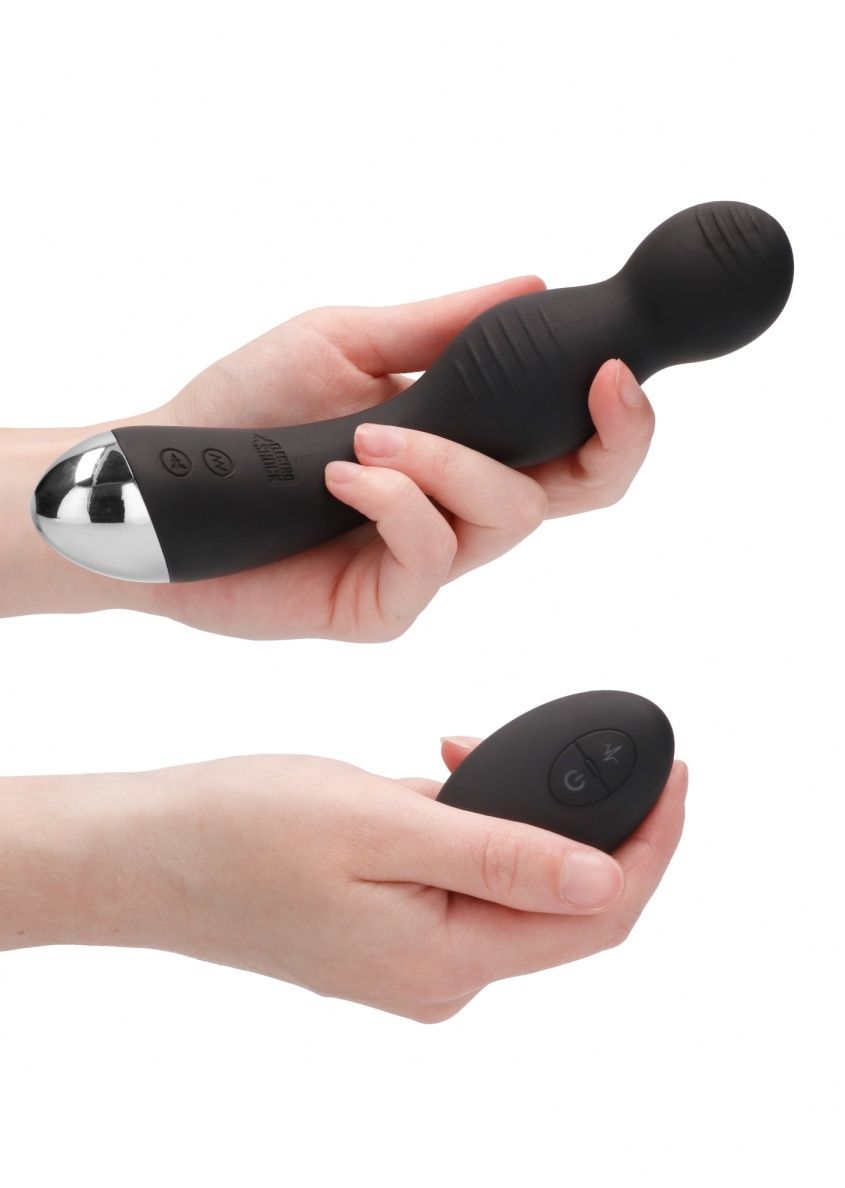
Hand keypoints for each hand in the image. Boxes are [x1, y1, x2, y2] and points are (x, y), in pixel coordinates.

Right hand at [0, 743, 686, 1021]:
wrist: (143, 853)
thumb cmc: (242, 831)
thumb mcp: (383, 827)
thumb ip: (502, 857)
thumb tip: (609, 879)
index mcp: (447, 962)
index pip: (598, 913)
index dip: (651, 843)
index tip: (674, 771)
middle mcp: (440, 975)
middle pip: (564, 903)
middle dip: (591, 821)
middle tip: (580, 741)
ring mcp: (412, 957)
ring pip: (513, 883)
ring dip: (520, 812)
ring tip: (468, 747)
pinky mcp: (387, 929)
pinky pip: (464, 879)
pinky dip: (471, 822)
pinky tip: (434, 772)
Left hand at [2, 279, 655, 634]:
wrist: (168, 481)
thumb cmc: (247, 408)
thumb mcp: (346, 342)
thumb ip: (441, 327)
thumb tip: (530, 284)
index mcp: (462, 449)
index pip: (573, 447)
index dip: (620, 418)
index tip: (617, 366)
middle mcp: (457, 510)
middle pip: (578, 494)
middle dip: (603, 438)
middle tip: (594, 383)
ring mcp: (424, 564)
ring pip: (508, 517)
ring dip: (449, 461)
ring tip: (366, 438)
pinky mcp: (382, 608)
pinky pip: (430, 559)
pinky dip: (397, 504)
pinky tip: (343, 475)